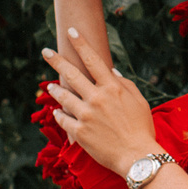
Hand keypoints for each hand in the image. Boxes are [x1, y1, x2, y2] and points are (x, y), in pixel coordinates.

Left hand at [42, 29, 158, 173]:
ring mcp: (86, 115)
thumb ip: (124, 84)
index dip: (81, 43)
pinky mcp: (79, 132)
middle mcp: (96, 98)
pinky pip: (63, 119)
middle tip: (46, 51)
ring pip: (63, 97)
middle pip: (71, 74)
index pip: (92, 59)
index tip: (71, 31)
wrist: (137, 157)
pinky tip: (58, 112)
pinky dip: (59, 114)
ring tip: (50, 86)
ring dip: (56, 90)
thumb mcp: (139, 101)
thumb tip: (111, 71)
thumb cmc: (142, 128)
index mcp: (112, 88)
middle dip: (57, 60)